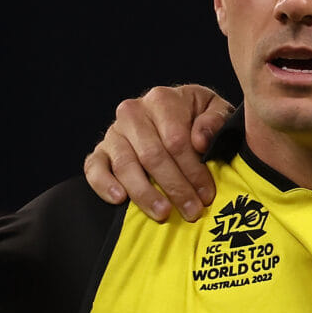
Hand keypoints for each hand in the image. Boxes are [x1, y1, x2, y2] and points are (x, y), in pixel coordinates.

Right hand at [84, 85, 229, 220]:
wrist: (175, 113)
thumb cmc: (198, 115)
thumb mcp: (217, 110)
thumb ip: (215, 120)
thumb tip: (201, 141)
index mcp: (162, 99)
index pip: (176, 141)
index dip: (193, 170)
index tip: (207, 193)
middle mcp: (133, 113)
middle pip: (152, 156)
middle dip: (174, 187)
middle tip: (191, 210)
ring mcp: (113, 133)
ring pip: (125, 166)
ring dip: (145, 193)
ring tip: (163, 213)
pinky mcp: (99, 151)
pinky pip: (94, 168)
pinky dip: (104, 185)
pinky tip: (120, 200)